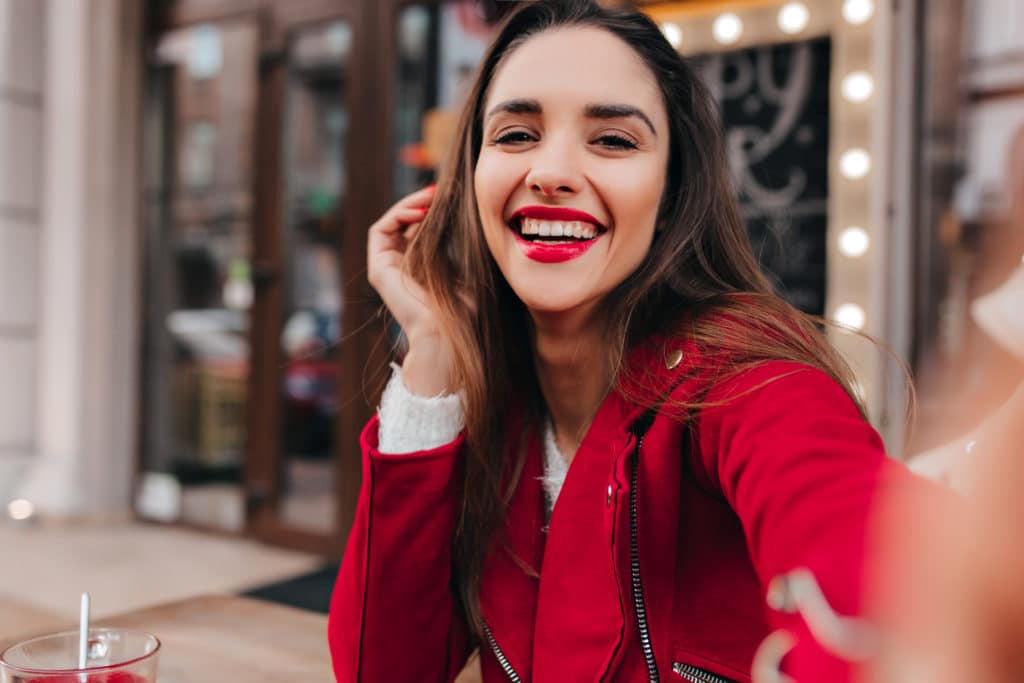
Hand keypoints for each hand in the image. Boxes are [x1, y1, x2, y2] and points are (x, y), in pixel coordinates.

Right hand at [366, 185, 454, 394]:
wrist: (448, 335)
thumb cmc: (464, 311)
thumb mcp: (466, 271)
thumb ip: (460, 246)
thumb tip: (471, 216)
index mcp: (419, 269)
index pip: (418, 229)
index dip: (431, 209)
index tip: (450, 196)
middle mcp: (399, 268)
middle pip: (403, 223)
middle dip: (421, 202)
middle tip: (441, 190)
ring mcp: (386, 269)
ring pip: (391, 223)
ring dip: (410, 205)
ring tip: (432, 197)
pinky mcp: (378, 269)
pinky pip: (380, 230)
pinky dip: (398, 215)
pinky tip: (420, 211)